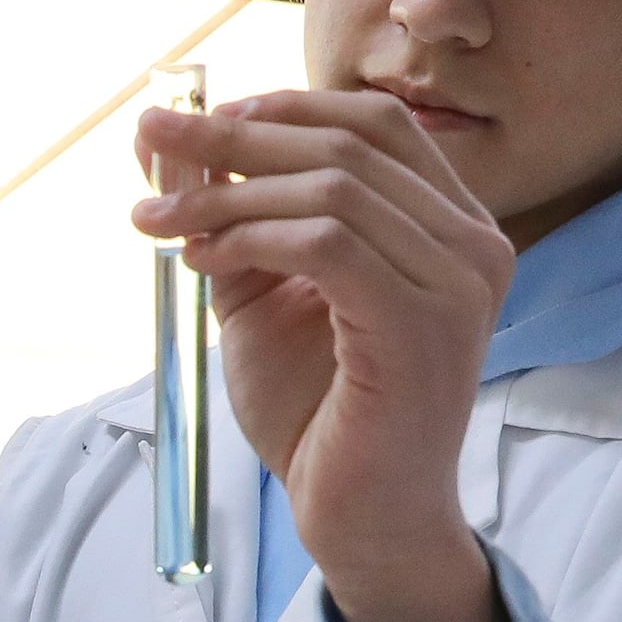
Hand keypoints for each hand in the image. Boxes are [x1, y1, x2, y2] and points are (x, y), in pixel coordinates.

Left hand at [134, 83, 519, 621]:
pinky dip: (250, 238)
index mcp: (451, 224)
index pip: (374, 123)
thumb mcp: (262, 291)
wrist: (359, 516)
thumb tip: (168, 136)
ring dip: (223, 193)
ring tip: (153, 220)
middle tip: (148, 135)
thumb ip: (228, 215)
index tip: (197, 118)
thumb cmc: (318, 409)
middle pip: (347, 143)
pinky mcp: (422, 328)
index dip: (282, 105)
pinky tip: (199, 260)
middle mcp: (473, 243)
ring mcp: (458, 284)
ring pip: (330, 189)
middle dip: (233, 134)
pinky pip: (326, 245)